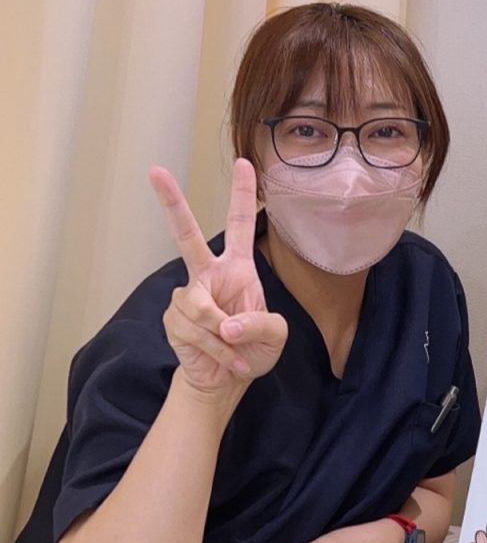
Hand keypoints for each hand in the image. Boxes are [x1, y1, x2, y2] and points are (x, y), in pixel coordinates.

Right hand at [150, 159, 286, 393]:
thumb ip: (260, 324)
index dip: (242, 195)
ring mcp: (188, 296)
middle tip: (155, 171)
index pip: (241, 225)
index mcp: (238, 269)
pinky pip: (197, 332)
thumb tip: (226, 324)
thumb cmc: (254, 350)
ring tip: (236, 351)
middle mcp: (209, 275)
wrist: (227, 379)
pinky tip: (225, 359)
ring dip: (225, 339)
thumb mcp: (275, 336)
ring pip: (203, 309)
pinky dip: (217, 352)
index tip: (244, 163)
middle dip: (171, 204)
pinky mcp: (174, 319)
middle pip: (186, 236)